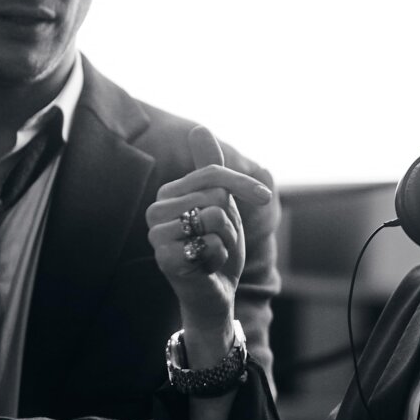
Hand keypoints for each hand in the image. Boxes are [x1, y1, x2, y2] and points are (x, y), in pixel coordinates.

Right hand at [144, 127, 274, 351]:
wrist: (214, 292)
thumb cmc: (217, 245)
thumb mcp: (220, 202)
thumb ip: (210, 168)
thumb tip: (198, 127)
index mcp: (168, 193)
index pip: (214, 174)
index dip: (245, 186)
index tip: (264, 197)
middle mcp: (155, 211)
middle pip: (215, 195)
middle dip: (231, 221)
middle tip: (219, 240)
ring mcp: (157, 236)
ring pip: (214, 217)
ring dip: (226, 240)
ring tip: (213, 252)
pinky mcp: (165, 259)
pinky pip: (211, 245)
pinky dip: (220, 258)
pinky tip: (207, 268)